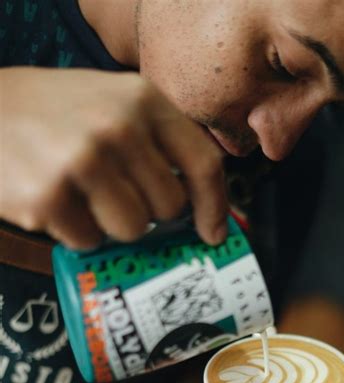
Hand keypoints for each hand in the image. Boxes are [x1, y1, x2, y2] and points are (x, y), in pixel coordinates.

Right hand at [0, 67, 227, 247]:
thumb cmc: (54, 114)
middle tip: (117, 194)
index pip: (203, 162)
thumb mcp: (112, 104)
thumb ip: (157, 144)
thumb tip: (204, 210)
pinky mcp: (48, 197)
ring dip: (112, 225)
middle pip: (170, 206)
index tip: (213, 233)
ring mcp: (82, 162)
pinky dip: (76, 232)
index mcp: (141, 99)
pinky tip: (57, 202)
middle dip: (149, 211)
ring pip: (134, 230)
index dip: (214, 206)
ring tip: (84, 195)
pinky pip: (89, 241)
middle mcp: (116, 127)